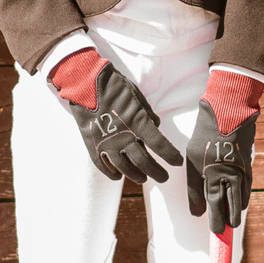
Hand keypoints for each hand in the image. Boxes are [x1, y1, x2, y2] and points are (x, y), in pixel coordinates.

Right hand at [48, 49, 181, 184]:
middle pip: (144, 162)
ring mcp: (107, 143)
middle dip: (157, 172)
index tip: (177, 162)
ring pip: (125, 168)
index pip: (160, 145)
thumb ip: (148, 113)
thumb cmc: (114, 87)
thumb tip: (156, 125)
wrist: (85, 84)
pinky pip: (104, 166)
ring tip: (142, 178)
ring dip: (136, 175)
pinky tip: (118, 176)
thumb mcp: (137, 96)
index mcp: (138, 122)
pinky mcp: (92, 146)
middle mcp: (124, 136)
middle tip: (163, 177)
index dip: (171, 156)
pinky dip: (112, 173)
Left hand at [185, 69, 263, 230]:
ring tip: (230, 220)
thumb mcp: (192, 161)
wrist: (229, 112)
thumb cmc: (205, 135)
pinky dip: (243, 198)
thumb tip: (198, 212)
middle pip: (231, 209)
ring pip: (241, 200)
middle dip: (228, 222)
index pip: (216, 209)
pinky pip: (247, 189)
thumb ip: (194, 189)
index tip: (215, 234)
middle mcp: (231, 178)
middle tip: (223, 230)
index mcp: (214, 177)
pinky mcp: (249, 166)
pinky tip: (239, 202)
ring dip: (235, 211)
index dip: (216, 224)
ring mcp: (242, 173)